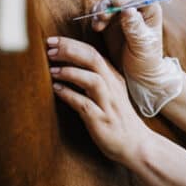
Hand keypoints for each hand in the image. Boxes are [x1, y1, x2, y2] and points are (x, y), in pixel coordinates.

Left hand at [47, 36, 148, 165]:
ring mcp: (108, 103)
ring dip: (71, 72)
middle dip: (70, 50)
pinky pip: (85, 104)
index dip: (72, 44)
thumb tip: (68, 67)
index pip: (93, 52)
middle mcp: (112, 87)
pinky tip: (57, 90)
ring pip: (92, 79)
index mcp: (113, 77)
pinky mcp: (102, 120)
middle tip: (49, 47)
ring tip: (52, 69)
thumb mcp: (109, 93)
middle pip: (93, 59)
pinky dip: (70, 95)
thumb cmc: (118, 118)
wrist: (136, 145)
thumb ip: (93, 79)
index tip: (53, 41)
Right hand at [91, 0, 182, 117]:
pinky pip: (99, 12)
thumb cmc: (146, 60)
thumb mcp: (143, 46)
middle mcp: (136, 7)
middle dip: (109, 3)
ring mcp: (121, 13)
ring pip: (108, 2)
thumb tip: (128, 10)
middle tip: (102, 16)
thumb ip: (135, 28)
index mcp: (150, 9)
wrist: (137, 73)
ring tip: (98, 26)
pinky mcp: (109, 21)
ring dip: (100, 11)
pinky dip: (95, 17)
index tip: (116, 5)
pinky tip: (96, 28)